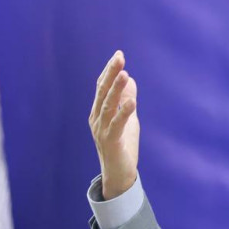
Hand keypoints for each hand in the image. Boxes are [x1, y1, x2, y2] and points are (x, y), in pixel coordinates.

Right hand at [89, 50, 139, 198]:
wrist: (119, 174)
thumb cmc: (122, 145)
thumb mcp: (128, 119)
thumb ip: (127, 100)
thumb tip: (130, 79)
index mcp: (98, 111)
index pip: (102, 87)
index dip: (109, 70)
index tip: (118, 54)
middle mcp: (96, 118)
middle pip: (102, 92)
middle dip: (111, 74)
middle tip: (119, 57)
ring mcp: (101, 130)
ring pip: (107, 106)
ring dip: (116, 89)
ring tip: (124, 74)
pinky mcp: (110, 141)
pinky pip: (117, 124)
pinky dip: (124, 112)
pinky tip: (132, 101)